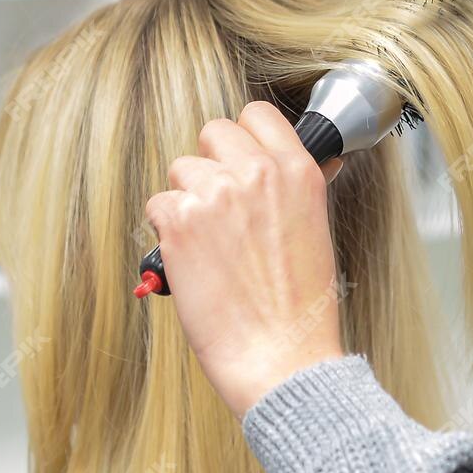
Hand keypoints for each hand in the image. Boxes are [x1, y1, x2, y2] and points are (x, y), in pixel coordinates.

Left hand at [145, 102, 347, 417]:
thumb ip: (295, 187)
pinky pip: (157, 205)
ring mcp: (216, 194)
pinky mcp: (180, 222)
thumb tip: (286, 164)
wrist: (281, 357)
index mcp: (297, 171)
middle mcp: (257, 173)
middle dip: (211, 166)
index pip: (257, 115)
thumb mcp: (315, 229)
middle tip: (220, 209)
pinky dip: (167, 232)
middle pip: (212, 132)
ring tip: (210, 246)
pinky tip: (191, 261)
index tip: (240, 163)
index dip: (244, 139)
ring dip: (187, 201)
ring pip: (181, 170)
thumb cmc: (301, 308)